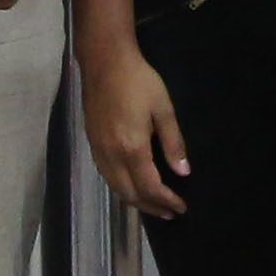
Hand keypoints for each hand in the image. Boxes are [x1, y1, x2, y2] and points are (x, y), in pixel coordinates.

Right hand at [82, 35, 187, 218]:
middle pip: (131, 194)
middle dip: (151, 207)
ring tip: (154, 205)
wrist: (104, 62)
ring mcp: (99, 151)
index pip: (150, 187)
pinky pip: (107, 177)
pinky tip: (132, 186)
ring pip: (116, 188)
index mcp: (132, 148)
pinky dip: (122, 189)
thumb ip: (173, 143)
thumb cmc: (139, 81)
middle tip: (170, 213)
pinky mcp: (92, 144)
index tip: (181, 207)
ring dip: (136, 201)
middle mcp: (112, 156)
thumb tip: (183, 172)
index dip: (166, 201)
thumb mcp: (163, 108)